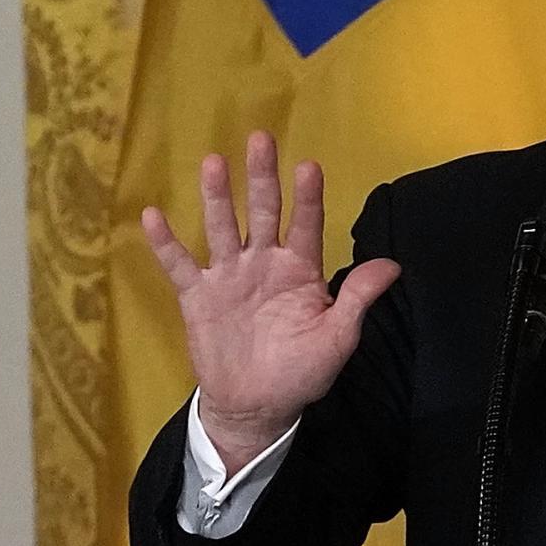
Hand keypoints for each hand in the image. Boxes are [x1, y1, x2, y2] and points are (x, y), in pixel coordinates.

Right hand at [141, 131, 400, 472]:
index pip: (306, 224)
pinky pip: (180, 264)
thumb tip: (393, 266)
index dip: (308, 198)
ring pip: (222, 227)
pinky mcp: (198, 295)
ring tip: (213, 163)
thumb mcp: (337, 339)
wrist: (256, 406)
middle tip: (260, 139)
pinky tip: (152, 215)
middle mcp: (263, 263)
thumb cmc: (301, 372)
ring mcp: (229, 276)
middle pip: (263, 211)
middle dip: (262, 177)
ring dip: (217, 197)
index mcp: (300, 270)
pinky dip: (165, 242)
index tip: (310, 167)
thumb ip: (357, 299)